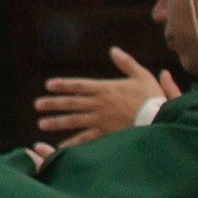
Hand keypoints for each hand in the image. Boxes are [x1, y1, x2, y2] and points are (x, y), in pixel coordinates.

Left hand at [34, 48, 174, 149]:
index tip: (49, 85)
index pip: (78, 85)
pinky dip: (72, 144)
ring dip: (57, 122)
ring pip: (74, 120)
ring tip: (42, 123)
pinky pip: (85, 139)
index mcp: (106, 88)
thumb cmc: (151, 96)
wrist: (159, 118)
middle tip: (37, 105)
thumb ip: (126, 63)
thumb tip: (114, 50)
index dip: (62, 85)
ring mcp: (101, 120)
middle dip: (53, 104)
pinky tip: (60, 147)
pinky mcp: (106, 134)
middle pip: (71, 103)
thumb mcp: (141, 75)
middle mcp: (99, 104)